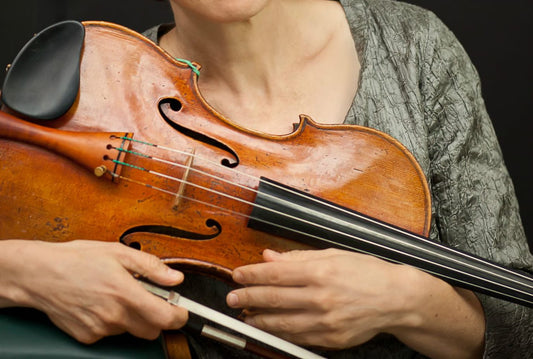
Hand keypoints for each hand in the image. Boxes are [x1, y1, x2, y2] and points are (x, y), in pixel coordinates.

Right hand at [1, 240, 187, 343]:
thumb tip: (175, 277)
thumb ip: (151, 267)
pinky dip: (112, 322)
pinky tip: (100, 304)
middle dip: (156, 317)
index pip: (166, 318)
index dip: (179, 316)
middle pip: (152, 330)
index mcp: (126, 293)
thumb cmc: (75, 259)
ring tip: (116, 295)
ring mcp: (100, 329)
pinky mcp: (87, 337)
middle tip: (148, 298)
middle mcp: (114, 316)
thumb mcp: (118, 252)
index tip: (180, 310)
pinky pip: (110, 333)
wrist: (38, 274)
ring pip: (130, 330)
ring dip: (132, 318)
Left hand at [226, 248, 416, 348]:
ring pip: (281, 322)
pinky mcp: (330, 339)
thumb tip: (269, 256)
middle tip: (232, 298)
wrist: (397, 299)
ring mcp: (326, 321)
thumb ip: (298, 257)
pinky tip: (268, 327)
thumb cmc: (367, 272)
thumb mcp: (333, 255)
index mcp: (321, 271)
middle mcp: (321, 297)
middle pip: (273, 298)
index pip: (276, 273)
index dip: (252, 275)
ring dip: (258, 319)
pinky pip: (297, 337)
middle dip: (247, 298)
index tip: (237, 275)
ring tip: (244, 315)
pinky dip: (278, 333)